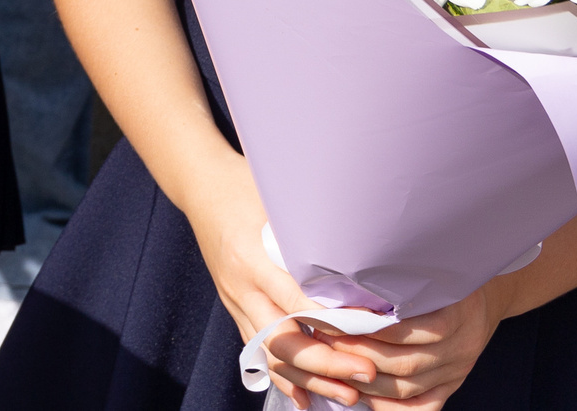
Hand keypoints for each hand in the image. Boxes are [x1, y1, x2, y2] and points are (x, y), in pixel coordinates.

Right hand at [181, 159, 378, 407]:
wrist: (201, 185)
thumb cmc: (249, 186)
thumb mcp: (281, 202)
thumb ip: (314, 230)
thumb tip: (367, 252)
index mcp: (253, 257)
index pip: (297, 300)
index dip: (336, 323)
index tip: (374, 333)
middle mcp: (241, 285)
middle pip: (283, 339)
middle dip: (328, 363)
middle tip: (368, 372)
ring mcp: (235, 300)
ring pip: (271, 354)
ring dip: (311, 380)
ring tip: (349, 395)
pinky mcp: (234, 308)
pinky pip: (258, 352)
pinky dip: (283, 378)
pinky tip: (306, 397)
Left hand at [325, 286, 509, 408]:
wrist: (488, 299)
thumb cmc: (446, 279)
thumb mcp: (430, 271)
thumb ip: (398, 281)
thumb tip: (346, 284)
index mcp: (456, 314)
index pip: (406, 330)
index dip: (365, 328)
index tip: (331, 318)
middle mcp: (460, 347)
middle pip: (404, 363)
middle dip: (358, 353)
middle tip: (324, 339)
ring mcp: (457, 371)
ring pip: (408, 388)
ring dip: (366, 380)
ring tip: (334, 364)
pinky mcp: (452, 387)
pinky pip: (422, 407)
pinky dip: (390, 406)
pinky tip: (363, 395)